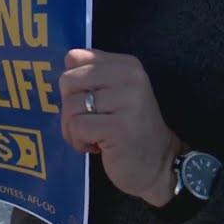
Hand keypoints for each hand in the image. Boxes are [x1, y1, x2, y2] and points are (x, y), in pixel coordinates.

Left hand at [59, 49, 183, 206]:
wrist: (158, 164)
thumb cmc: (127, 129)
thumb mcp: (111, 94)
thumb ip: (90, 75)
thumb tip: (65, 64)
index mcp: (126, 64)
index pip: (74, 58)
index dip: (72, 86)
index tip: (90, 103)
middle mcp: (130, 76)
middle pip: (68, 81)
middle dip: (69, 108)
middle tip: (89, 123)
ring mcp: (128, 101)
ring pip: (70, 106)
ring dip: (73, 129)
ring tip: (95, 137)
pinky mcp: (119, 127)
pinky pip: (76, 126)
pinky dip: (79, 142)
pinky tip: (98, 147)